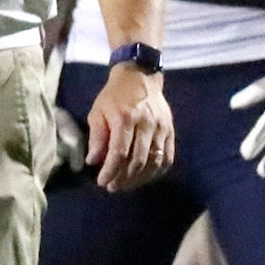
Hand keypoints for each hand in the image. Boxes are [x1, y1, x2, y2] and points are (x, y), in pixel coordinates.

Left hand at [86, 64, 173, 190]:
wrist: (140, 78)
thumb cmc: (114, 96)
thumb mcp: (97, 112)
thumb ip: (97, 137)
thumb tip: (93, 161)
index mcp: (124, 118)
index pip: (119, 152)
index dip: (111, 171)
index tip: (102, 182)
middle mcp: (146, 124)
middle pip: (138, 160)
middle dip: (124, 178)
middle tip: (113, 187)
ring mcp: (161, 128)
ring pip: (154, 161)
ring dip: (140, 178)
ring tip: (126, 185)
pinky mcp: (171, 131)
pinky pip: (167, 157)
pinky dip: (157, 171)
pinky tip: (145, 177)